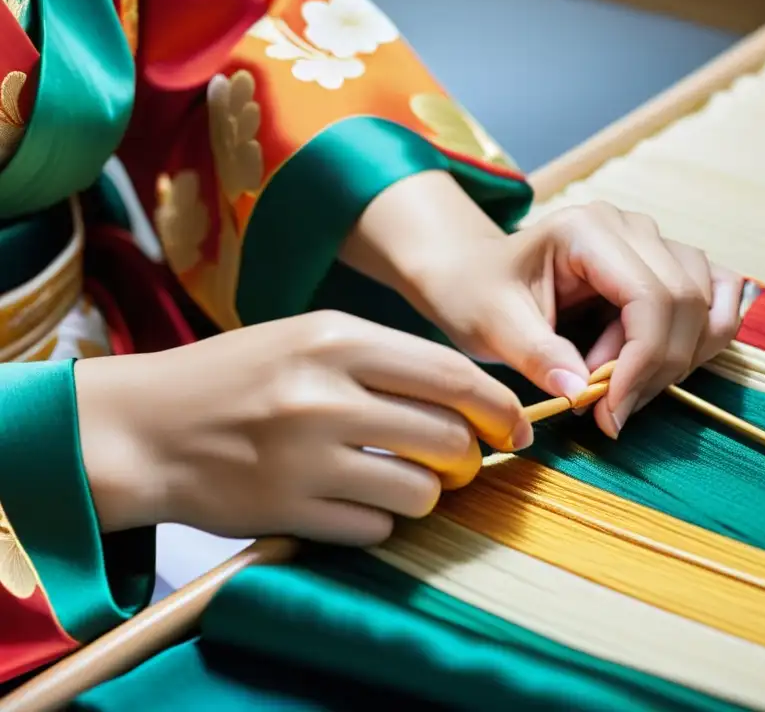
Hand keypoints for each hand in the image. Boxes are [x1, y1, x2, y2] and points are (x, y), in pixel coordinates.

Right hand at [74, 311, 529, 545]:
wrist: (144, 426)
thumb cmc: (237, 376)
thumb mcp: (310, 340)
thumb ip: (387, 361)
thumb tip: (472, 399)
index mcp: (336, 339)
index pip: (452, 375)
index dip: (500, 406)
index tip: (519, 427)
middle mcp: (324, 395)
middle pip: (448, 437)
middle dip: (470, 457)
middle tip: (461, 461)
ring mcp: (304, 458)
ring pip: (420, 490)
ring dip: (428, 492)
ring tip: (404, 480)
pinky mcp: (287, 511)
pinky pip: (375, 527)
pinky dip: (379, 519)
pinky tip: (354, 501)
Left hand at [401, 201, 744, 438]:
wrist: (472, 275)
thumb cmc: (476, 293)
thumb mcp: (492, 326)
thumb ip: (537, 355)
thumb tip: (580, 390)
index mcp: (588, 229)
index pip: (650, 296)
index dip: (642, 362)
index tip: (610, 414)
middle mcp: (632, 227)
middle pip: (685, 304)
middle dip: (654, 371)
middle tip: (605, 412)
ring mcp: (656, 243)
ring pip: (705, 307)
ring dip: (672, 361)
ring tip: (613, 386)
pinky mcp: (667, 265)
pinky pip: (716, 299)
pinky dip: (702, 340)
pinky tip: (660, 366)